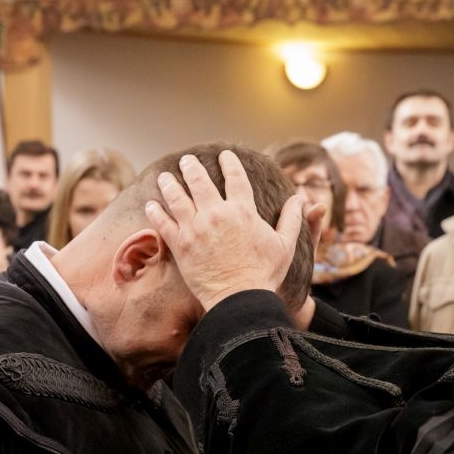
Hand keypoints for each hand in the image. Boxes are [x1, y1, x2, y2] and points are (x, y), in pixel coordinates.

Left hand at [147, 151, 305, 311]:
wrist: (240, 299)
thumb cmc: (265, 274)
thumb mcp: (285, 244)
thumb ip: (292, 219)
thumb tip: (302, 199)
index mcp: (243, 211)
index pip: (235, 177)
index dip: (230, 163)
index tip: (225, 155)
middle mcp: (217, 214)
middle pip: (200, 181)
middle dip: (192, 167)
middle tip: (187, 160)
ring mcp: (196, 228)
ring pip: (177, 197)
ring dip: (169, 184)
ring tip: (164, 177)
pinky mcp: (181, 245)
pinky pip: (163, 223)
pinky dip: (155, 212)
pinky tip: (151, 205)